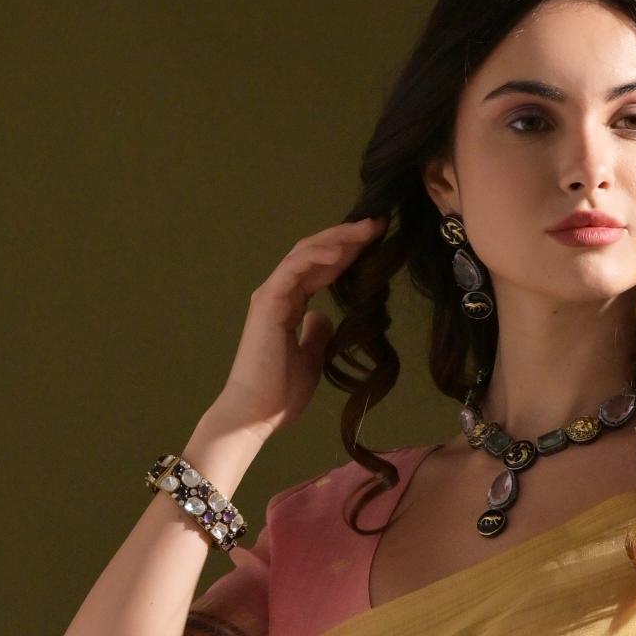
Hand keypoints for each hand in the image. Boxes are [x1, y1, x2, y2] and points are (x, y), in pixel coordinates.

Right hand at [208, 215, 383, 441]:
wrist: (256, 413)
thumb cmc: (280, 392)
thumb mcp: (311, 359)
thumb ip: (316, 334)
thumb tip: (325, 318)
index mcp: (289, 304)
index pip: (321, 269)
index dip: (348, 253)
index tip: (376, 241)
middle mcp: (279, 293)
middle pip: (315, 253)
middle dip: (346, 237)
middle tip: (378, 223)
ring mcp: (272, 295)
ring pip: (305, 253)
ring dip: (337, 239)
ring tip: (366, 229)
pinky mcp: (268, 302)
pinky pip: (294, 269)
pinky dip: (317, 256)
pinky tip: (342, 250)